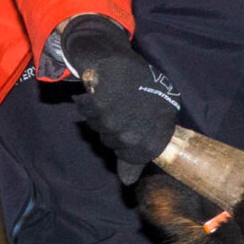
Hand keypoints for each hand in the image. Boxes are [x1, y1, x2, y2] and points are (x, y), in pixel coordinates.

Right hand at [60, 15, 179, 184]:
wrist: (121, 61)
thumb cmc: (145, 90)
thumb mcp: (156, 120)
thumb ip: (138, 153)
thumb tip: (126, 182)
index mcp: (152, 142)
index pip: (130, 157)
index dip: (128, 141)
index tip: (133, 122)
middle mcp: (132, 136)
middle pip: (111, 142)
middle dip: (115, 127)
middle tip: (124, 107)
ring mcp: (114, 122)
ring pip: (99, 130)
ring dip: (102, 115)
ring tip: (114, 97)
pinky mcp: (97, 107)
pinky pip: (87, 114)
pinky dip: (89, 102)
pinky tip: (99, 91)